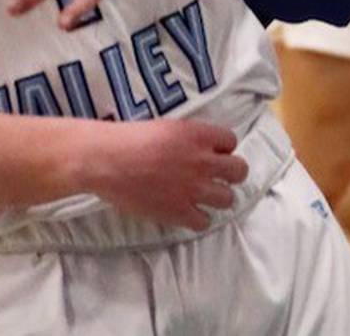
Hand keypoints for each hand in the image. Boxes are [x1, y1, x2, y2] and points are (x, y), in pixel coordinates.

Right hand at [84, 115, 246, 231]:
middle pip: (239, 171)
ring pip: (228, 198)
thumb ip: (192, 139)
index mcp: (200, 135)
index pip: (231, 141)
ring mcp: (193, 189)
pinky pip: (204, 222)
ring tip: (207, 196)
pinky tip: (190, 212)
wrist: (110, 160)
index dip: (222, 148)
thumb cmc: (133, 138)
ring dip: (219, 197)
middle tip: (219, 176)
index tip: (212, 153)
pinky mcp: (179, 212)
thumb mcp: (170, 127)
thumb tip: (204, 149)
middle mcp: (203, 161)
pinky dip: (199, 218)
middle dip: (232, 173)